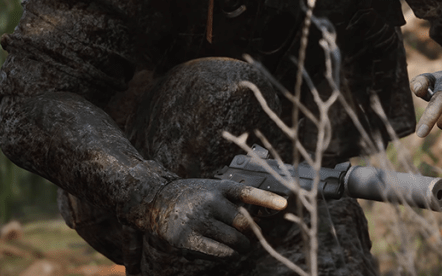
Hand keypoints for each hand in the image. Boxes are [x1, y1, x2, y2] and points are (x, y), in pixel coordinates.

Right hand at [136, 178, 286, 257]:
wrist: (157, 200)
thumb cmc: (194, 196)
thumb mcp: (213, 188)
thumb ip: (233, 200)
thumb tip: (256, 220)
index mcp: (219, 187)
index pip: (247, 193)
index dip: (267, 199)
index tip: (285, 204)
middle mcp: (210, 201)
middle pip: (243, 222)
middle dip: (250, 233)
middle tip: (249, 238)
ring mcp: (198, 219)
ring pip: (233, 239)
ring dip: (242, 246)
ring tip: (243, 247)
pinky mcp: (187, 238)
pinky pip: (218, 252)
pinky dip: (228, 254)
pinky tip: (228, 253)